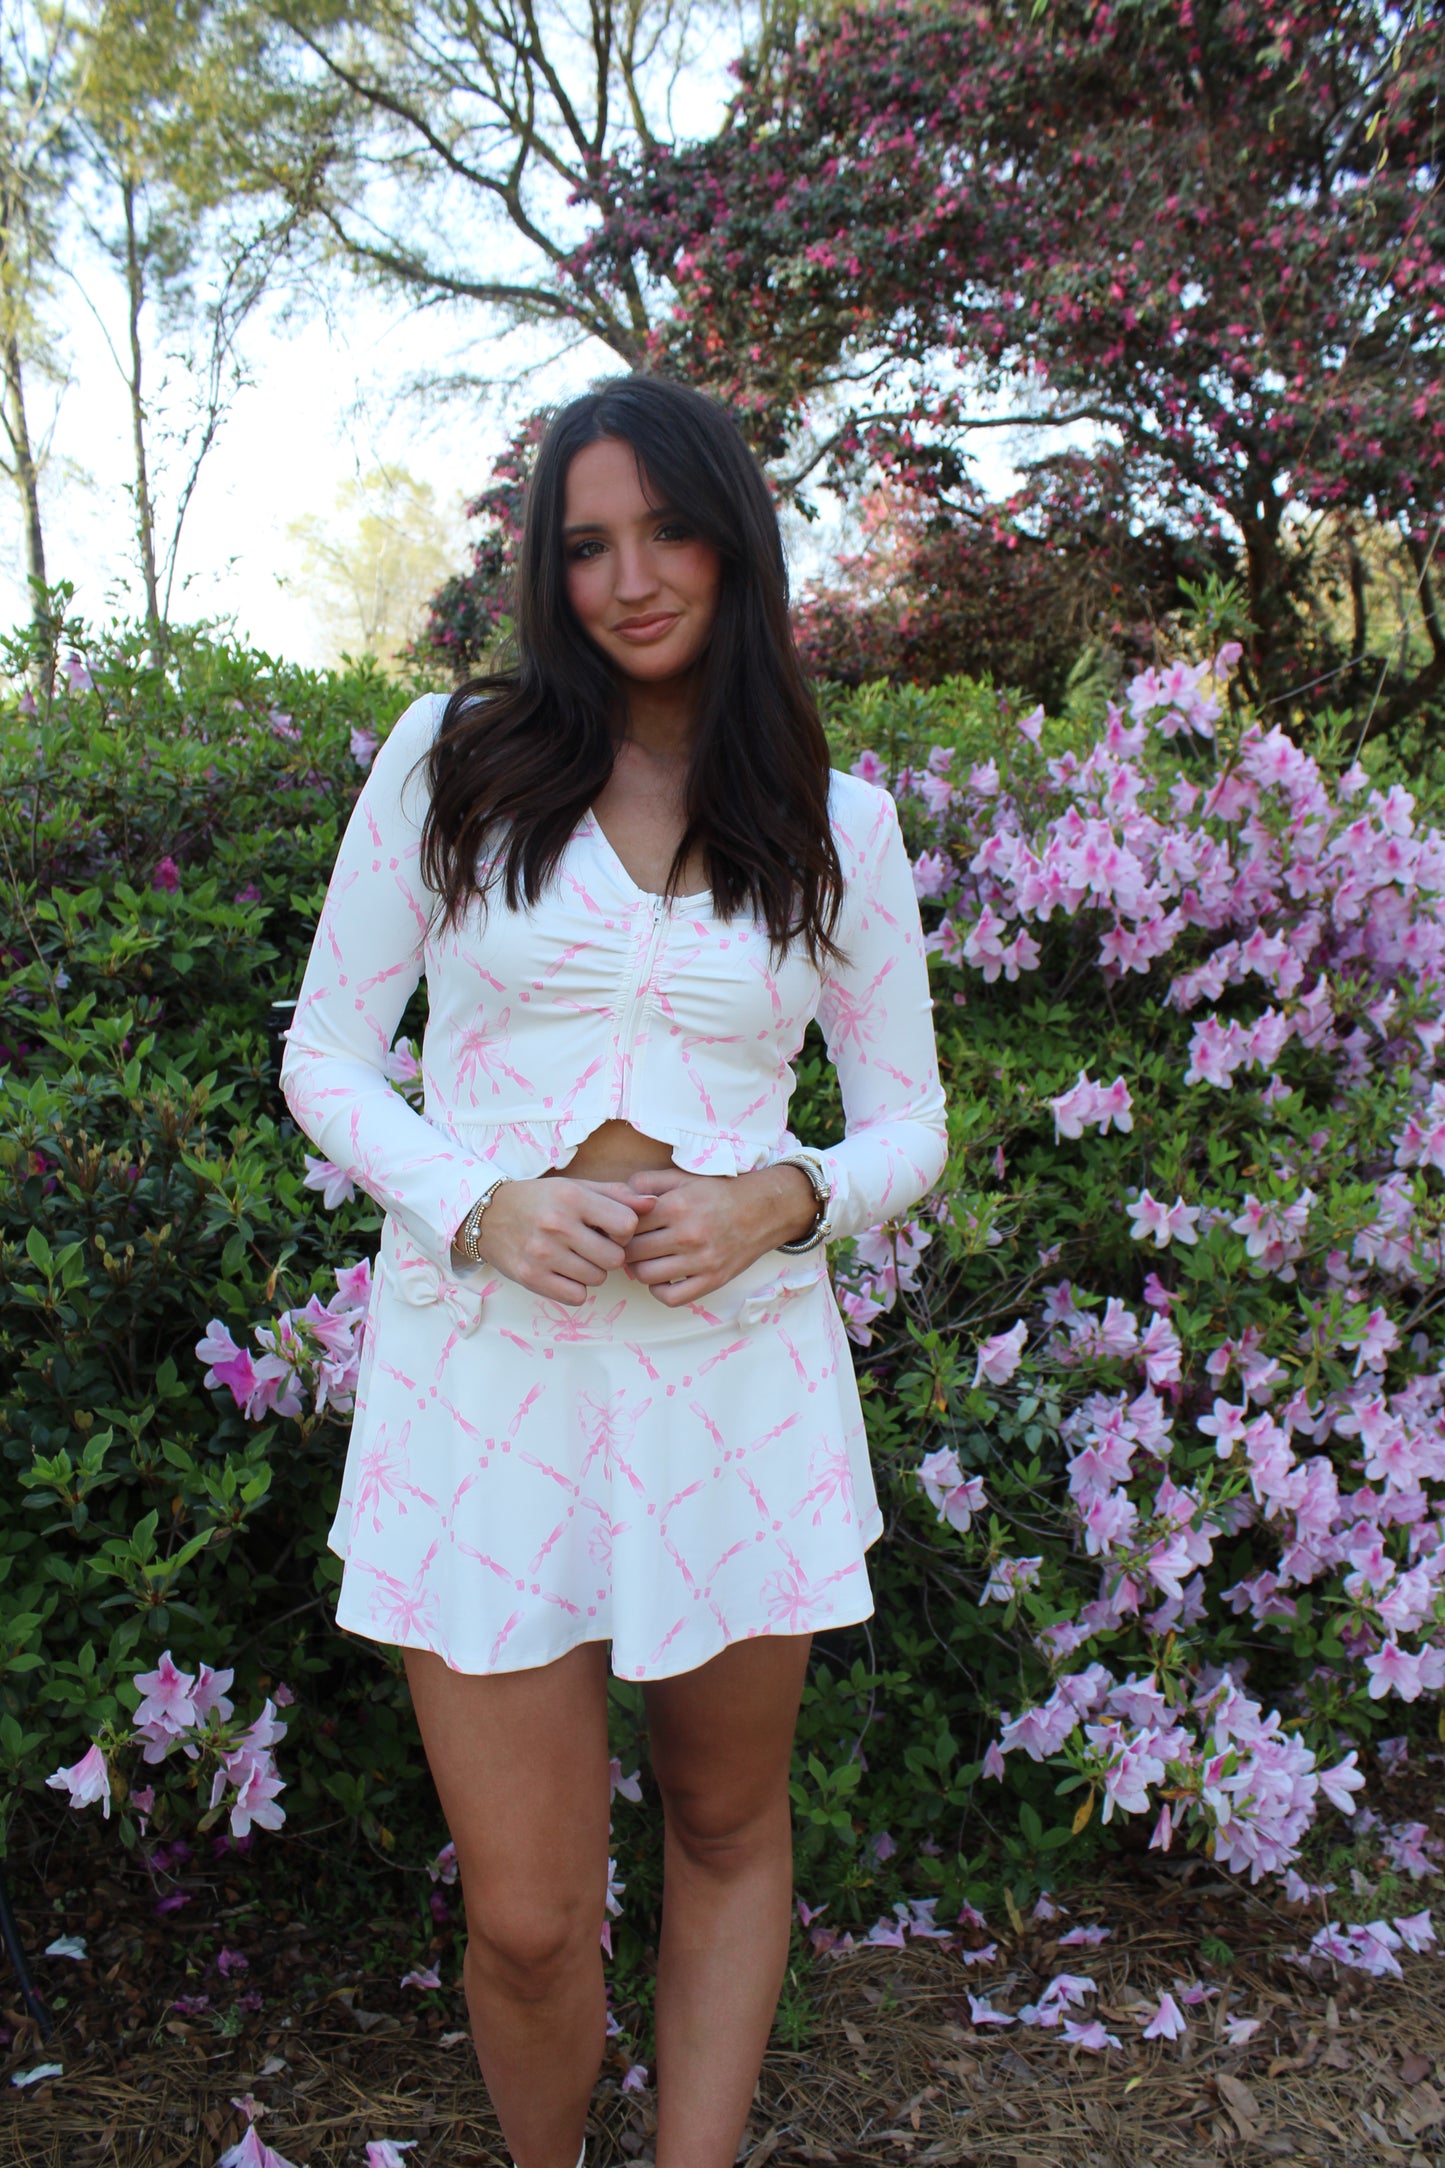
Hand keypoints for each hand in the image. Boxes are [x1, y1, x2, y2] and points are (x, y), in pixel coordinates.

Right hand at [454, 1177, 657, 1305]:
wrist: (487, 1216)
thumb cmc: (540, 1200)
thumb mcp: (576, 1187)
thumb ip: (617, 1195)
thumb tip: (654, 1203)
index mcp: (572, 1197)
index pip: (626, 1225)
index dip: (624, 1231)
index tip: (610, 1229)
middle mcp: (557, 1225)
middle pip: (615, 1258)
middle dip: (610, 1254)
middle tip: (593, 1246)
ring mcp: (542, 1254)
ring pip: (597, 1279)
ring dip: (592, 1271)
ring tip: (575, 1256)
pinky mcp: (531, 1278)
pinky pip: (576, 1296)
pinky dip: (575, 1288)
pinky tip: (563, 1271)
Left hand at [606, 1163, 818, 1305]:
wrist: (763, 1210)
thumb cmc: (719, 1193)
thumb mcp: (683, 1178)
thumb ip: (647, 1182)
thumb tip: (617, 1195)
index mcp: (678, 1205)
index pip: (628, 1223)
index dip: (619, 1226)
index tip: (621, 1227)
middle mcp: (688, 1234)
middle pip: (632, 1251)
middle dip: (625, 1248)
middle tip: (629, 1244)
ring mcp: (701, 1261)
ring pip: (646, 1275)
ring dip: (639, 1269)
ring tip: (645, 1259)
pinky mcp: (712, 1280)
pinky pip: (671, 1297)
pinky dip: (659, 1291)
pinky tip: (662, 1278)